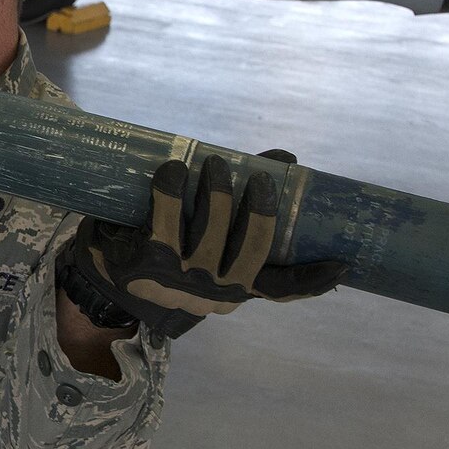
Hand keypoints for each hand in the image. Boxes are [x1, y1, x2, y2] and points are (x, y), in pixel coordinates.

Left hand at [62, 152, 347, 338]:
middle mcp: (215, 290)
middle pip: (250, 245)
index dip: (314, 279)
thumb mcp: (205, 247)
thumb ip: (240, 213)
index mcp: (237, 289)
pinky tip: (172, 170)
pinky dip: (170, 188)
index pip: (282, 289)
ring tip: (212, 164)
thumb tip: (286, 159)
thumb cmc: (166, 257)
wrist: (105, 285)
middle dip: (257, 206)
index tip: (343, 263)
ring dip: (215, 188)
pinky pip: (166, 215)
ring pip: (212, 226)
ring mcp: (182, 277)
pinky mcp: (149, 260)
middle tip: (254, 178)